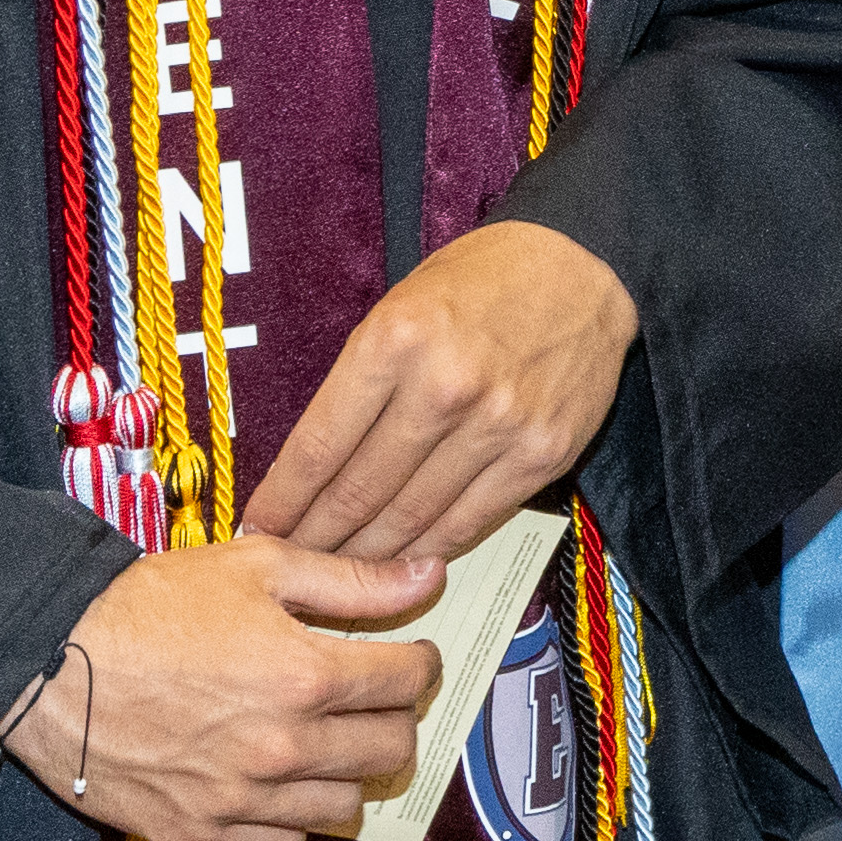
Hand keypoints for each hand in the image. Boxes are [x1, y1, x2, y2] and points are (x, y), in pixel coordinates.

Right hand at [18, 538, 441, 840]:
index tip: (406, 657)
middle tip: (368, 701)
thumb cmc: (147, 605)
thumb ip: (349, 580)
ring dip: (344, 772)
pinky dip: (290, 819)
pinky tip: (273, 784)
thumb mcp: (253, 566)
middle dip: (392, 719)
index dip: (419, 663)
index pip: (409, 683)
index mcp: (305, 676)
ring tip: (319, 741)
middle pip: (390, 751)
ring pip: (343, 806)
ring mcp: (241, 799)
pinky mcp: (199, 835)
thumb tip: (429, 578)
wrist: (45, 662)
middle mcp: (283, 748)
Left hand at [242, 218, 636, 565]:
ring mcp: (497, 426)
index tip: (259, 525)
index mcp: (394, 341)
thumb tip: (315, 463)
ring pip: (412, 517)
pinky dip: (431, 548)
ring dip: (367, 555)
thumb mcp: (399, 306)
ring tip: (339, 572)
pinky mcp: (540, 455)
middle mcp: (444, 387)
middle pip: (359, 491)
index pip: (319, 446)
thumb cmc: (479, 283)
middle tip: (291, 561)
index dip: (283, 499)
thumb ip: (360, 382)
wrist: (582, 268)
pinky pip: (472, 520)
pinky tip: (404, 562)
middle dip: (315, 537)